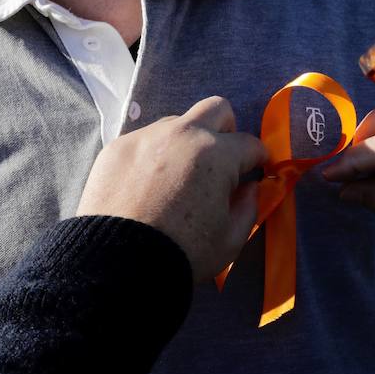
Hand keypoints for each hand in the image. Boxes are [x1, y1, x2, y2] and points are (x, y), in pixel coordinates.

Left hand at [75, 96, 266, 281]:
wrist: (117, 264)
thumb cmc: (182, 254)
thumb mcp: (230, 240)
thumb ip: (249, 208)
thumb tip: (250, 188)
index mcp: (217, 154)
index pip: (250, 144)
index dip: (257, 158)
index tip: (256, 170)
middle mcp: (183, 134)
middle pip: (216, 109)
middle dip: (226, 130)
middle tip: (220, 160)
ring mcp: (147, 136)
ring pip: (176, 124)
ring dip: (185, 143)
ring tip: (175, 179)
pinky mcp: (118, 147)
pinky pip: (145, 142)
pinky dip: (153, 157)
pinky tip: (145, 187)